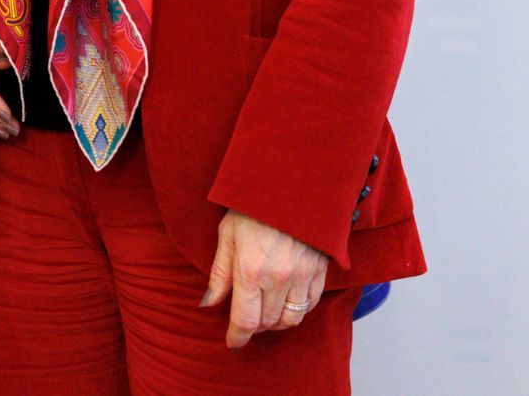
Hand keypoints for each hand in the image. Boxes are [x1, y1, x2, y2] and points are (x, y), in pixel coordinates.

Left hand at [201, 210, 327, 348]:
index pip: (245, 320)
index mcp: (250, 270)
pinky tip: (285, 303)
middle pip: (267, 323)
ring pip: (290, 319)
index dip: (237, 336)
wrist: (291, 185)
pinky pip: (310, 305)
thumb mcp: (226, 234)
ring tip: (264, 313)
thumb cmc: (253, 206)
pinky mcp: (319, 272)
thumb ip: (219, 273)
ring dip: (275, 323)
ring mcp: (302, 277)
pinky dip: (297, 311)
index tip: (232, 343)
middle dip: (254, 327)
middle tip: (244, 320)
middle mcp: (278, 279)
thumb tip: (209, 303)